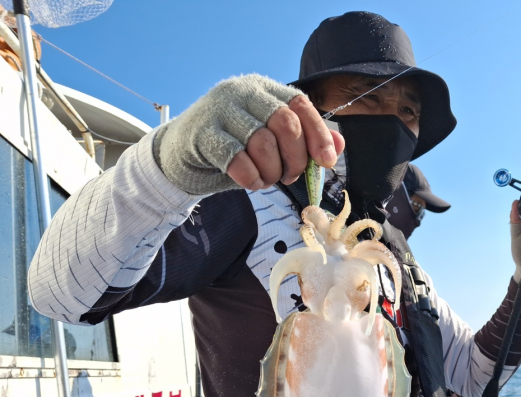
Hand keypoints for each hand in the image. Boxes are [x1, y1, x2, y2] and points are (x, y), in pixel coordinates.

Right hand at [153, 74, 344, 194]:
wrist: (181, 155)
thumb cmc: (233, 148)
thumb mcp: (272, 142)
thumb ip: (305, 141)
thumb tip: (339, 145)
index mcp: (264, 89)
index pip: (300, 105)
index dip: (319, 134)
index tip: (326, 161)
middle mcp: (242, 92)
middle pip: (285, 123)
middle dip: (295, 158)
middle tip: (289, 175)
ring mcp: (220, 109)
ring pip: (263, 143)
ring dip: (271, 171)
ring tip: (267, 180)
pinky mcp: (202, 132)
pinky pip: (237, 158)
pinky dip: (250, 177)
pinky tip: (251, 182)